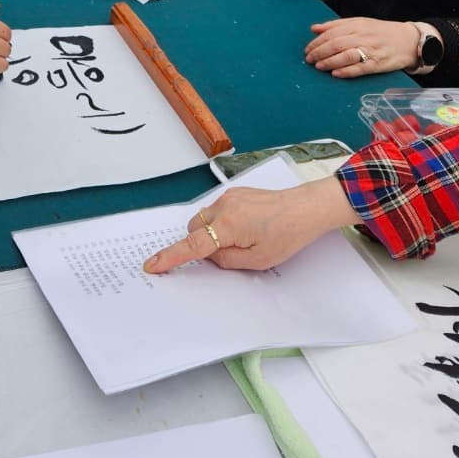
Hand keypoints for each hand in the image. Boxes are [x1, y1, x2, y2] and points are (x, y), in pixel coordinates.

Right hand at [143, 178, 358, 273]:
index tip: (151, 264)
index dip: (170, 257)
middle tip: (225, 255)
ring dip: (211, 232)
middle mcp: (224, 207)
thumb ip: (226, 260)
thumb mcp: (257, 260)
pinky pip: (217, 210)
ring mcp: (229, 197)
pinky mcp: (236, 192)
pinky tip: (245, 228)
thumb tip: (209, 255)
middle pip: (194, 228)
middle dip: (200, 243)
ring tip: (242, 240)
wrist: (306, 209)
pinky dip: (221, 222)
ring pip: (204, 218)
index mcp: (228, 226)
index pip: (192, 245)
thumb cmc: (287, 235)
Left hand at [304, 17, 416, 77]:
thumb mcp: (360, 23)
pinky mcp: (379, 64)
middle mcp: (364, 36)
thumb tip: (314, 29)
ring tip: (318, 66)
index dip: (317, 41)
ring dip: (330, 61)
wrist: (410, 41)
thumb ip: (336, 25)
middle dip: (320, 52)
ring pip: (347, 55)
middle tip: (309, 59)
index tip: (307, 49)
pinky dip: (347, 71)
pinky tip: (336, 74)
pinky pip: (361, 68)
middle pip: (337, 43)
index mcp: (358, 25)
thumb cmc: (381, 32)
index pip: (332, 32)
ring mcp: (372, 50)